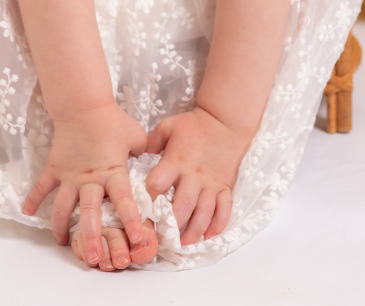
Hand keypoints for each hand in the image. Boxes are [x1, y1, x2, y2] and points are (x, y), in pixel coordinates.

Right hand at [23, 101, 149, 266]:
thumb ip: (144, 155)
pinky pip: (42, 186)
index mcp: (112, 171)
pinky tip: (27, 213)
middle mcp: (90, 178)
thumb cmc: (112, 119)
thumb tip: (153, 166)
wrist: (83, 104)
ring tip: (63, 244)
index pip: (124, 200)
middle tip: (95, 258)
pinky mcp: (55, 168)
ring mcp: (69, 175)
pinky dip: (33, 199)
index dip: (132, 220)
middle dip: (92, 236)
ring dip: (61, 227)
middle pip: (89, 211)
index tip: (139, 240)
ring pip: (62, 206)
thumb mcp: (136, 136)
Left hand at [145, 107, 246, 244]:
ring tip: (182, 243)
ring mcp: (211, 184)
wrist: (225, 122)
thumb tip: (139, 157)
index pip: (158, 183)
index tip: (142, 207)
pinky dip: (217, 226)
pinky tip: (208, 236)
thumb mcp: (168, 127)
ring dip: (193, 232)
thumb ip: (152, 142)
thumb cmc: (193, 125)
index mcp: (177, 161)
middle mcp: (194, 176)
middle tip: (161, 237)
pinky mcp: (225, 188)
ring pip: (203, 214)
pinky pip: (224, 211)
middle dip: (171, 225)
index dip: (149, 196)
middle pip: (182, 206)